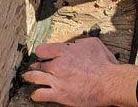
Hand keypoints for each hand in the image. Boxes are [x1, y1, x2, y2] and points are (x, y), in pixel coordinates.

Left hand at [22, 38, 137, 106]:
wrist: (109, 83)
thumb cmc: (104, 64)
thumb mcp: (92, 44)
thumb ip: (79, 43)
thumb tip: (73, 44)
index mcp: (64, 51)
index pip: (42, 49)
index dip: (42, 52)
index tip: (43, 55)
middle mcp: (57, 64)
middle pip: (38, 63)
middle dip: (36, 65)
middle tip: (36, 67)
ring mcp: (57, 80)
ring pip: (34, 77)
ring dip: (30, 77)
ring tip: (28, 78)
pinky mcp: (59, 95)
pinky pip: (40, 94)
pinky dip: (36, 95)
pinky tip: (36, 95)